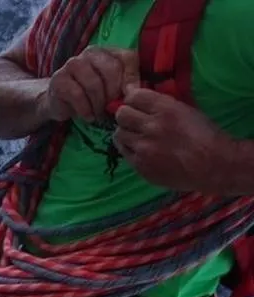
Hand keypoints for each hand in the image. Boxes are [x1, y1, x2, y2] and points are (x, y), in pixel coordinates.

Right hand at [41, 46, 140, 122]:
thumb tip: (134, 92)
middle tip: (112, 108)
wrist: (61, 102)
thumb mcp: (113, 88)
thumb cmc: (91, 94)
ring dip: (99, 104)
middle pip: (111, 70)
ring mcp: (72, 65)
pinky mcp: (59, 80)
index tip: (130, 97)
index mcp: (107, 51)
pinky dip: (86, 110)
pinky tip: (88, 116)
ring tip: (99, 114)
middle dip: (114, 94)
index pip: (127, 58)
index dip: (132, 78)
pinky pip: (77, 95)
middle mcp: (89, 53)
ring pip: (94, 85)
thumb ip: (127, 84)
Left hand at [113, 87, 231, 192]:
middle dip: (126, 115)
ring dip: (126, 132)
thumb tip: (135, 94)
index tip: (134, 102)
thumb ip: (161, 104)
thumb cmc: (205, 135)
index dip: (132, 98)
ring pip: (119, 133)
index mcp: (166, 109)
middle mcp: (151, 126)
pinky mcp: (140, 165)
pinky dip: (129, 148)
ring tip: (137, 136)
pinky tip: (140, 149)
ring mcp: (144, 147)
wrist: (214, 165)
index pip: (134, 96)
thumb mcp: (186, 110)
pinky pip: (123, 152)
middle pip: (122, 114)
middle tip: (133, 120)